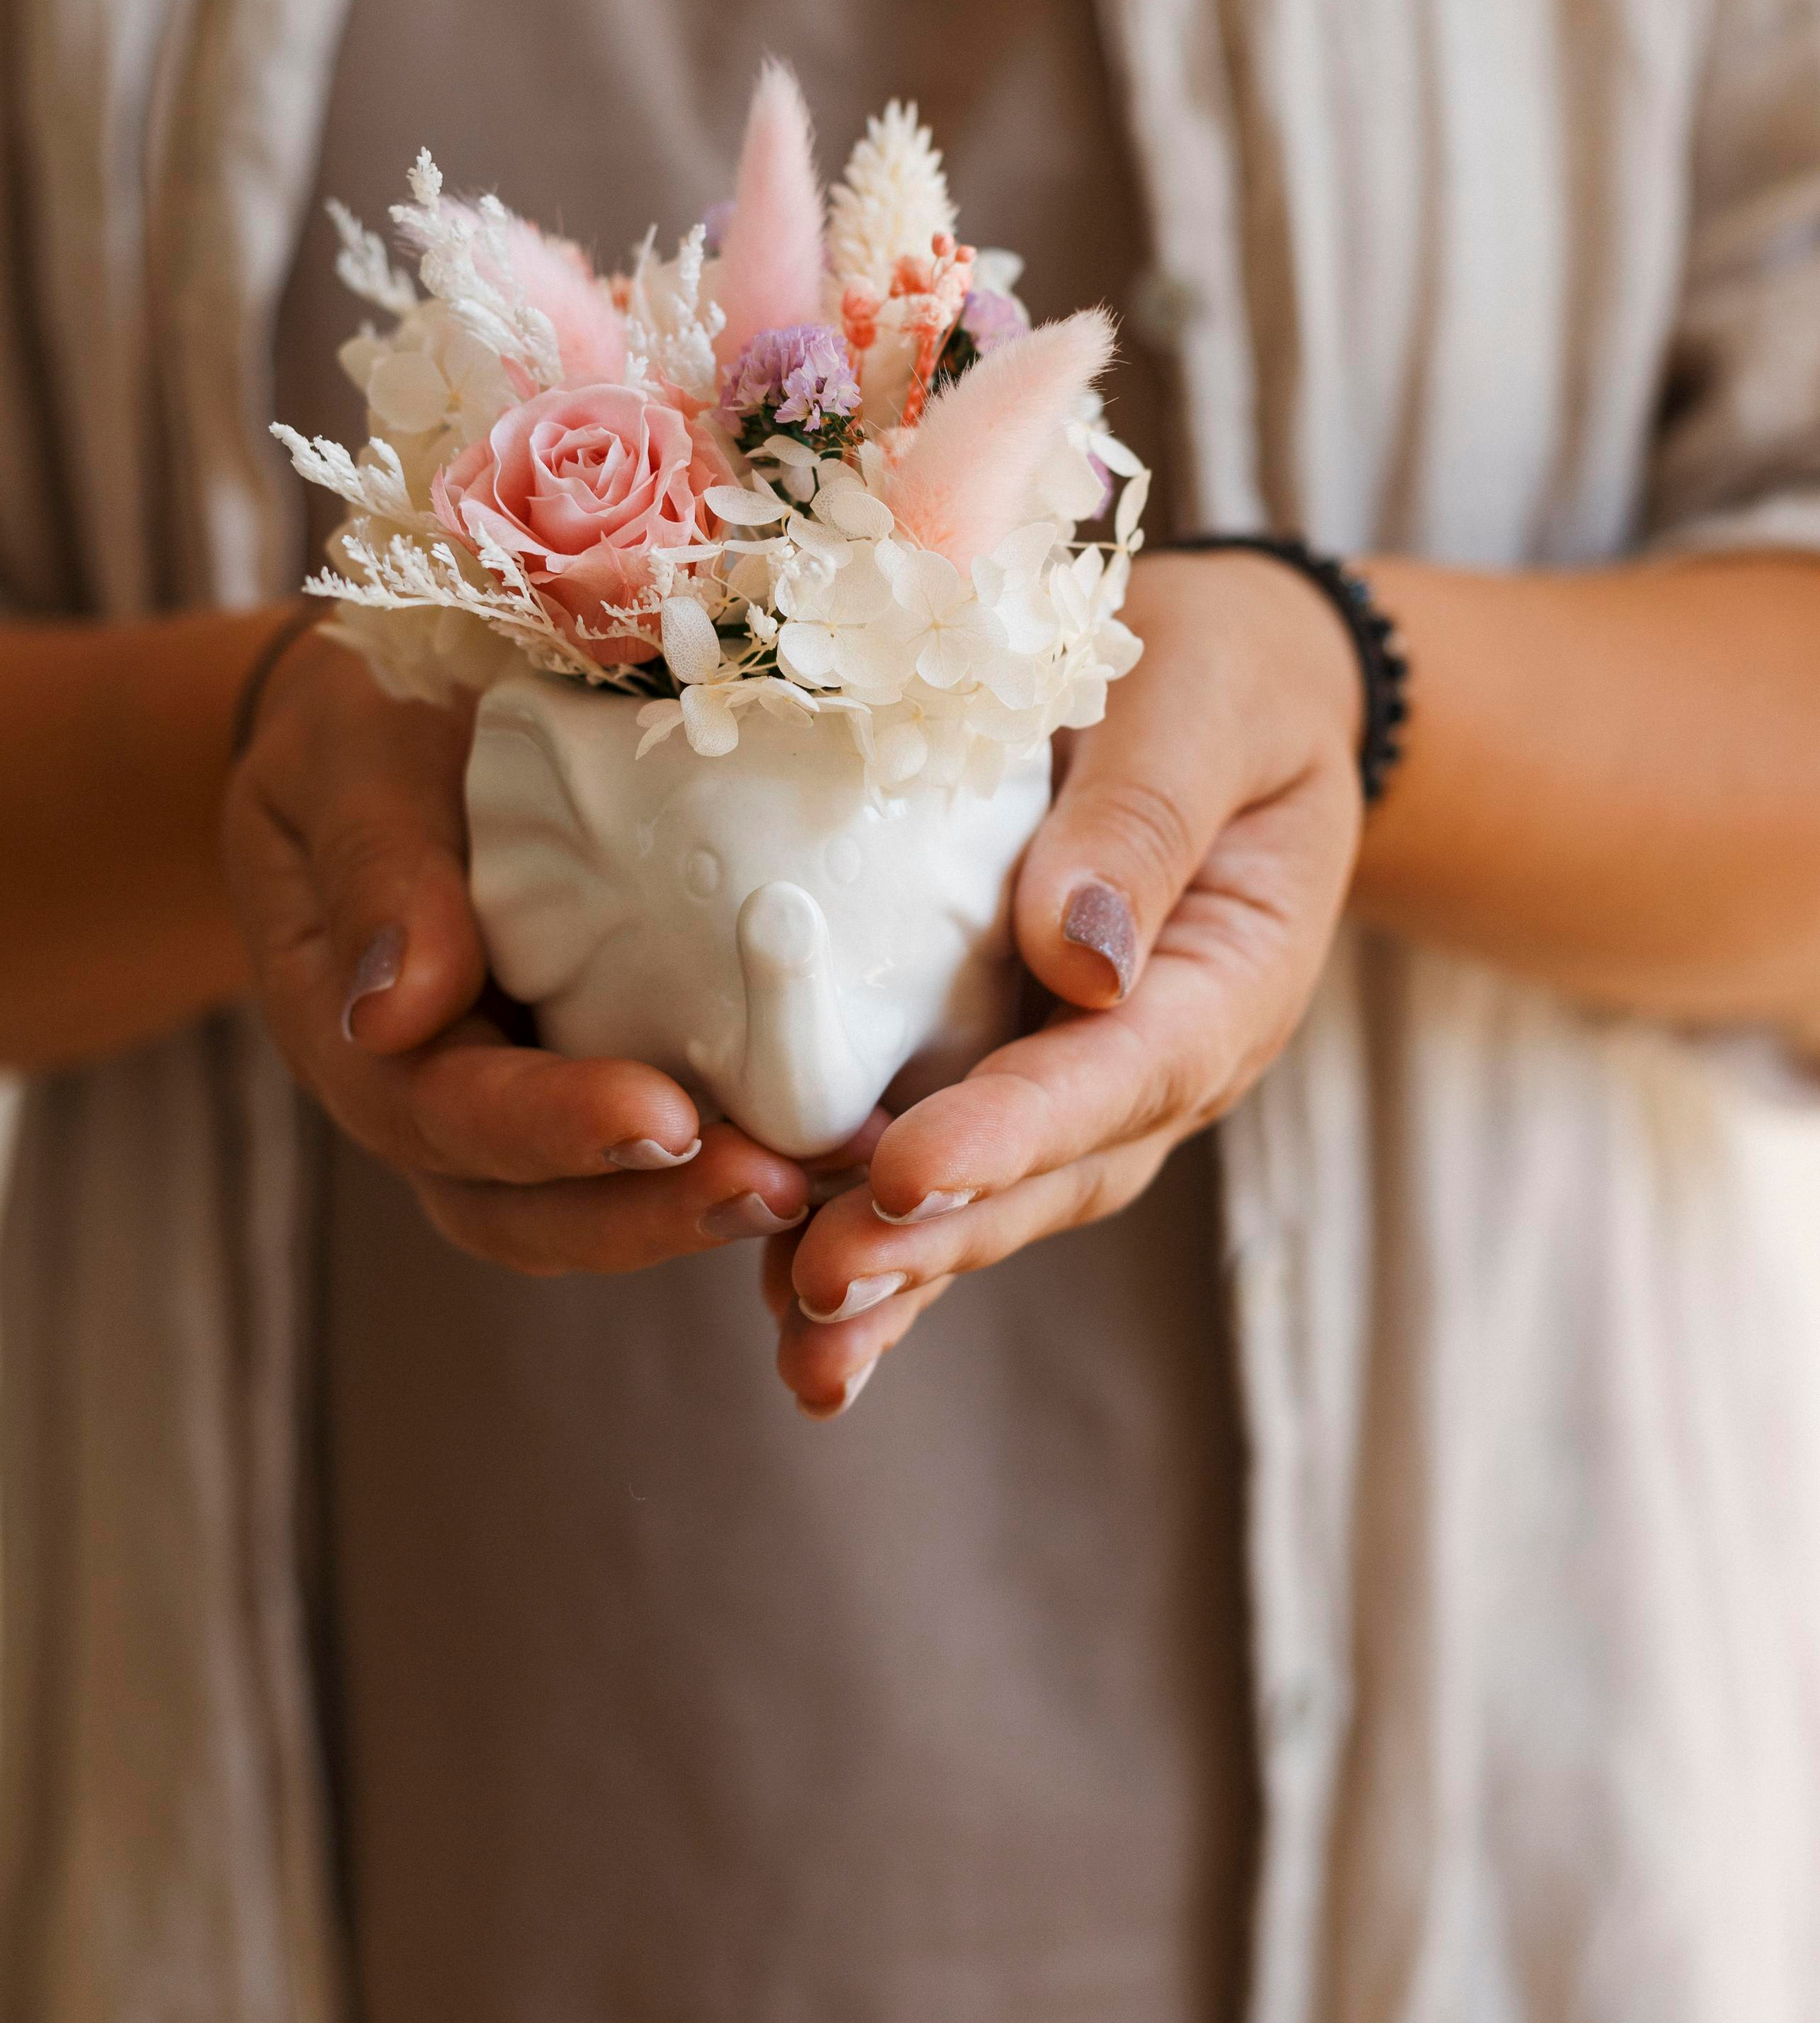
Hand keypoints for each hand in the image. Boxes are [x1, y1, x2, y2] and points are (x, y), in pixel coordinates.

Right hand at [222, 624, 814, 1267]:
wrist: (377, 726)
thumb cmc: (356, 727)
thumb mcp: (345, 763)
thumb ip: (372, 871)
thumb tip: (395, 1014)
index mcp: (354, 1034)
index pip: (438, 1115)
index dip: (545, 1131)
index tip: (661, 1118)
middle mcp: (429, 1097)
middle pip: (520, 1210)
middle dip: (644, 1212)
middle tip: (772, 1186)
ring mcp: (511, 1097)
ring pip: (589, 1207)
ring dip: (700, 1208)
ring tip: (823, 1183)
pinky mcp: (590, 1066)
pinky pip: (653, 1148)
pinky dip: (736, 1156)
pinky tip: (836, 1140)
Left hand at [765, 550, 1366, 1415]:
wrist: (1231, 686)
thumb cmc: (1228, 678)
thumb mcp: (1212, 707)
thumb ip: (1151, 819)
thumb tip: (1078, 953)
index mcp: (1225, 978)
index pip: (1118, 1071)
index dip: (1012, 1131)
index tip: (905, 1174)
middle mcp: (1158, 1057)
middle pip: (1051, 1173)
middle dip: (934, 1238)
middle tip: (815, 1285)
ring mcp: (1083, 1079)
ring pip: (994, 1201)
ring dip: (899, 1276)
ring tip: (799, 1344)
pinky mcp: (1011, 1069)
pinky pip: (946, 1168)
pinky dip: (878, 1241)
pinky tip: (790, 1309)